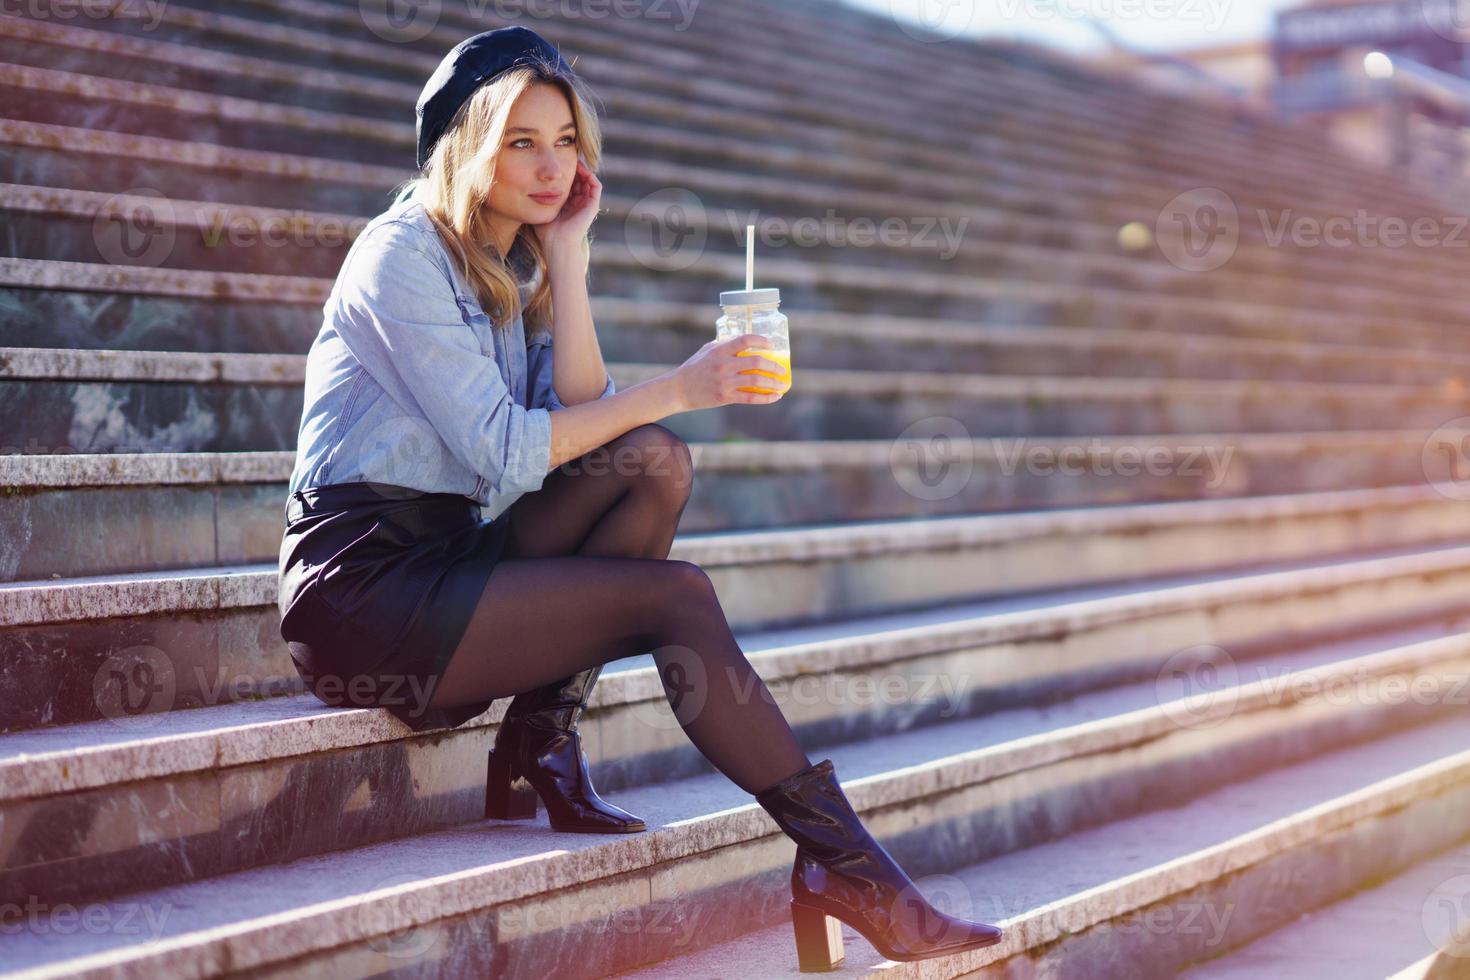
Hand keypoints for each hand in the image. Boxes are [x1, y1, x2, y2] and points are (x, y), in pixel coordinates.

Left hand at [533, 157, 601, 254]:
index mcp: (568, 205)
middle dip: (573, 168)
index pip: (569, 184)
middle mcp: (578, 204)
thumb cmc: (546, 231)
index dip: (564, 172)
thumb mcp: (540, 209)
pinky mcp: (593, 206)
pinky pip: (596, 186)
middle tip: (566, 156)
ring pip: (588, 181)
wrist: (557, 243)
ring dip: (582, 169)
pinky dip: (590, 175)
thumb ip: (538, 197)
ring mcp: (586, 205)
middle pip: (579, 180)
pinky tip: (580, 168)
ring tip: (574, 159)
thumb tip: (527, 184)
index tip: (556, 162)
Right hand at [666, 334, 786, 412]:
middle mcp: (723, 365)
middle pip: (756, 362)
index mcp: (720, 350)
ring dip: (774, 383)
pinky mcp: (725, 397)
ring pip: (757, 381)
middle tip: (782, 369)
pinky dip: (766, 397)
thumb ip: (726, 345)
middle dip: (774, 366)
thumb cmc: (695, 368)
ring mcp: (724, 382)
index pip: (745, 340)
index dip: (761, 341)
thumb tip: (746, 342)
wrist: (679, 390)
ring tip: (783, 384)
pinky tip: (775, 396)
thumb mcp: (707, 350)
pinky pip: (750, 398)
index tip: (771, 345)